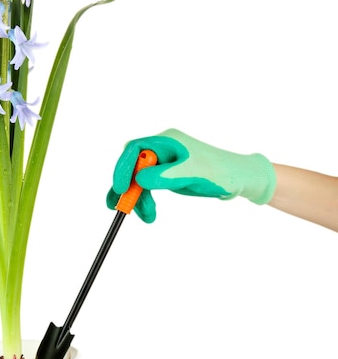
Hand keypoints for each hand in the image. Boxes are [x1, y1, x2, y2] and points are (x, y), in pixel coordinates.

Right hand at [106, 128, 275, 221]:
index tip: (119, 188)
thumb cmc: (221, 172)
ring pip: (138, 181)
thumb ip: (166, 175)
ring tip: (147, 217)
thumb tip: (139, 180)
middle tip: (123, 209)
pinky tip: (149, 214)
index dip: (123, 167)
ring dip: (137, 199)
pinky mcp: (167, 176)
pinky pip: (147, 188)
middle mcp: (162, 150)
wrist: (238, 180)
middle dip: (127, 188)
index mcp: (167, 141)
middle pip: (132, 166)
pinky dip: (144, 201)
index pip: (135, 149)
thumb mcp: (194, 174)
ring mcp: (164, 163)